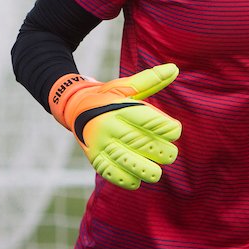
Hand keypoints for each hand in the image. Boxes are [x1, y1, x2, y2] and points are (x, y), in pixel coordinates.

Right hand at [49, 64, 181, 189]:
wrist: (74, 109)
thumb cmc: (108, 98)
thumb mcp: (126, 86)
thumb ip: (151, 80)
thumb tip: (174, 68)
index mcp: (120, 108)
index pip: (150, 120)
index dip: (167, 128)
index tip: (175, 130)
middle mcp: (110, 127)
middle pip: (144, 143)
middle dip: (162, 152)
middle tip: (170, 154)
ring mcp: (101, 144)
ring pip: (130, 162)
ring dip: (147, 170)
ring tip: (156, 171)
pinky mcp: (95, 159)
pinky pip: (114, 175)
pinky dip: (128, 180)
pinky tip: (137, 178)